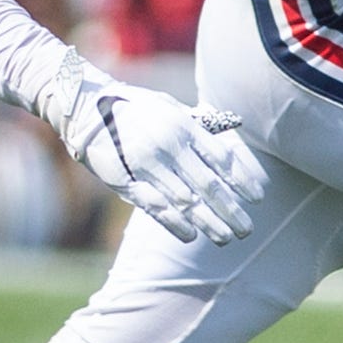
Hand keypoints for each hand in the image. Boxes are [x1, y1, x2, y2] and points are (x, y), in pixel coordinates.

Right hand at [35, 51, 267, 244]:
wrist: (85, 107)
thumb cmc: (132, 106)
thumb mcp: (168, 105)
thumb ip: (198, 120)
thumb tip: (232, 126)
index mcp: (183, 125)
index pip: (222, 158)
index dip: (243, 180)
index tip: (257, 198)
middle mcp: (169, 145)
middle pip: (210, 185)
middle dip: (232, 210)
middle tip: (247, 229)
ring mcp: (147, 164)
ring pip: (187, 201)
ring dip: (210, 222)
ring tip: (226, 237)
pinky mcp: (125, 180)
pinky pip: (156, 207)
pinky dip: (176, 223)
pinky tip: (191, 235)